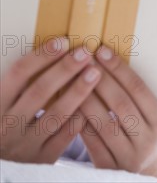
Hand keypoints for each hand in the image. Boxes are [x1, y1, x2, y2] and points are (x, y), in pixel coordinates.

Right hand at [0, 37, 100, 162]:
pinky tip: (94, 101)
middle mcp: (9, 125)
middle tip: (85, 52)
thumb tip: (49, 50)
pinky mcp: (42, 160)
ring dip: (79, 91)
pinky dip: (81, 117)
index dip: (42, 56)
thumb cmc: (5, 121)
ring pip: (57, 114)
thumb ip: (18, 83)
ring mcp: (26, 145)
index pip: (19, 74)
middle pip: (40, 91)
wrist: (1, 166)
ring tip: (96, 73)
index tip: (63, 41)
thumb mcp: (4, 102)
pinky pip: (66, 136)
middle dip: (65, 69)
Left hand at [79, 46, 156, 174]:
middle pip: (120, 104)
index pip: (138, 88)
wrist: (144, 168)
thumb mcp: (147, 113)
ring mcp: (128, 157)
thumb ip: (131, 92)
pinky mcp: (108, 168)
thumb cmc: (141, 128)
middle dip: (100, 79)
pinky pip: (90, 140)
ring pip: (103, 123)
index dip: (119, 68)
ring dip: (86, 97)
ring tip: (73, 77)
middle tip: (84, 60)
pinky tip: (69, 102)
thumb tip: (104, 56)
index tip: (102, 50)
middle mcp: (147, 141)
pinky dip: (79, 119)